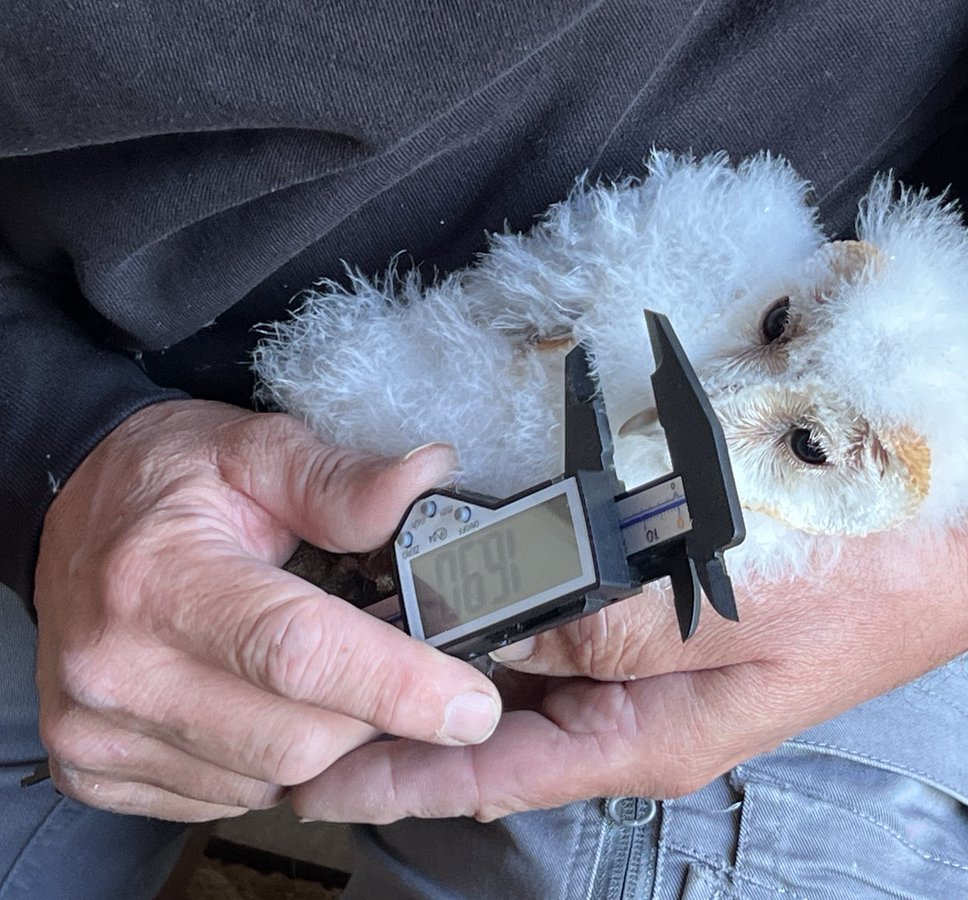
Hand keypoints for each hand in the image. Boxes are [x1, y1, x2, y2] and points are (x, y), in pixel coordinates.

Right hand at [34, 400, 500, 820]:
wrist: (71, 516)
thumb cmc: (167, 482)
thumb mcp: (257, 451)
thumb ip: (342, 480)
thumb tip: (427, 481)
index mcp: (159, 579)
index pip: (298, 652)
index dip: (397, 683)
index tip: (469, 703)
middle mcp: (116, 668)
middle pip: (297, 739)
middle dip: (374, 713)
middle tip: (395, 666)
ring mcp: (97, 730)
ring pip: (269, 781)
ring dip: (326, 741)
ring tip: (324, 675)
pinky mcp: (95, 770)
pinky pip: (225, 799)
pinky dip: (270, 764)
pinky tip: (268, 705)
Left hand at [290, 484, 967, 821]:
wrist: (960, 520)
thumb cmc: (862, 571)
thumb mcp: (720, 613)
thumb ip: (595, 626)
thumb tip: (482, 631)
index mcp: (649, 736)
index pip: (493, 768)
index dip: (397, 775)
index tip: (310, 778)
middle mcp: (639, 704)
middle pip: (496, 717)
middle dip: (406, 708)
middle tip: (312, 690)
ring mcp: (650, 650)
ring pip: (521, 658)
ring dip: (446, 645)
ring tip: (355, 632)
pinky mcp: (662, 592)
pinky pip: (559, 602)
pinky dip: (501, 594)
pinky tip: (453, 574)